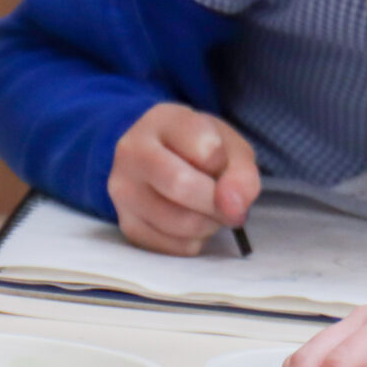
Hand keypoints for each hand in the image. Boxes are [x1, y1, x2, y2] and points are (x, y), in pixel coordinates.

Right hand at [109, 105, 258, 255]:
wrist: (160, 158)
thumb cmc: (198, 149)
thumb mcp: (230, 147)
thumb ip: (242, 173)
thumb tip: (233, 209)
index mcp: (162, 120)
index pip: (206, 149)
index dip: (225, 164)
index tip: (220, 163)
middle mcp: (132, 152)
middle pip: (182, 186)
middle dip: (217, 202)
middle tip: (227, 202)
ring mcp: (124, 190)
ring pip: (178, 223)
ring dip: (208, 224)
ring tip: (207, 209)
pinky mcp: (127, 224)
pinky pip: (171, 246)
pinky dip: (193, 241)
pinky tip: (191, 221)